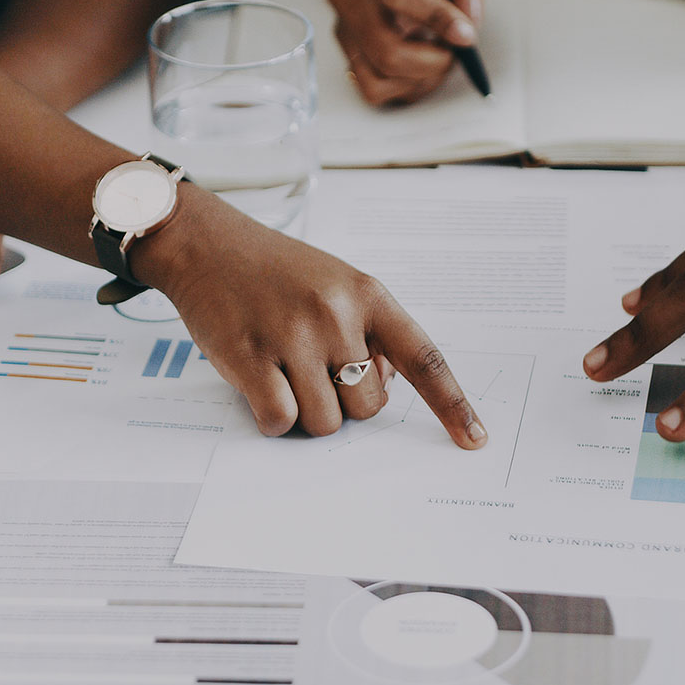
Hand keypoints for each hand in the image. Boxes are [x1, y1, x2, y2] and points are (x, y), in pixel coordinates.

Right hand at [133, 186, 486, 446]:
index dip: (453, 404)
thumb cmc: (280, 273)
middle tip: (314, 371)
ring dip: (306, 412)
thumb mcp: (339, 285)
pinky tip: (261, 385)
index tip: (475, 440)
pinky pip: (281, 421)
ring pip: (326, 421)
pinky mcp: (251, 357)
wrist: (209, 245)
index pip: (424, 358)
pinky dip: (273, 418)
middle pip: (369, 408)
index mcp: (370, 295)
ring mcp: (295, 336)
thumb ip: (370, 332)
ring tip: (284, 371)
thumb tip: (387, 386)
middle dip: (345, 404)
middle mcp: (338, 314)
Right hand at [317, 0, 486, 105]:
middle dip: (433, 62)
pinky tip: (420, 67)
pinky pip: (374, 90)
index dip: (437, 19)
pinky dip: (406, 87)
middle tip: (455, 50)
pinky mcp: (347, 54)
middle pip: (388, 50)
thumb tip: (469, 16)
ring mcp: (345, 28)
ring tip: (438, 54)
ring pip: (381, 75)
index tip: (467, 35)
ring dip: (423, 76)